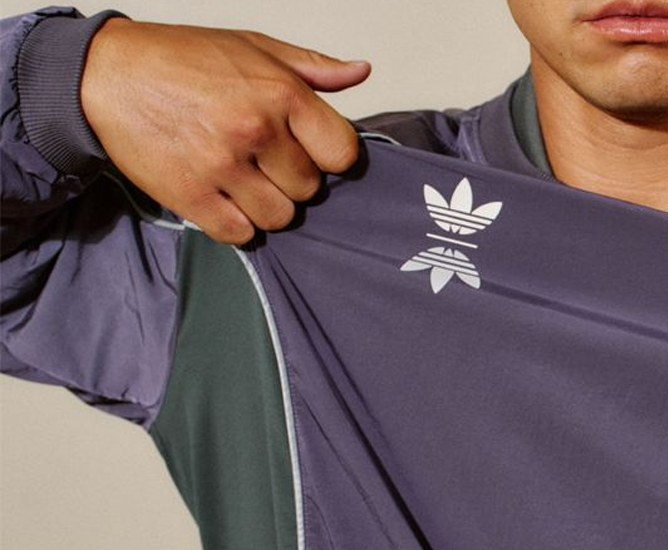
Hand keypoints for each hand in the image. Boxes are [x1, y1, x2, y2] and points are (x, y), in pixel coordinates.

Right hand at [81, 18, 370, 243]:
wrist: (106, 74)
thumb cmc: (180, 59)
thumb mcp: (253, 47)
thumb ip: (312, 67)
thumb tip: (360, 72)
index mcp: (281, 94)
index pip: (342, 153)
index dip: (329, 155)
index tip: (312, 151)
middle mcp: (256, 131)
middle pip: (310, 189)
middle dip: (294, 178)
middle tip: (267, 161)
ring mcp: (223, 166)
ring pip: (279, 217)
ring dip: (267, 205)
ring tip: (245, 180)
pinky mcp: (190, 195)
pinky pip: (238, 233)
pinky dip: (236, 223)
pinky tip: (225, 199)